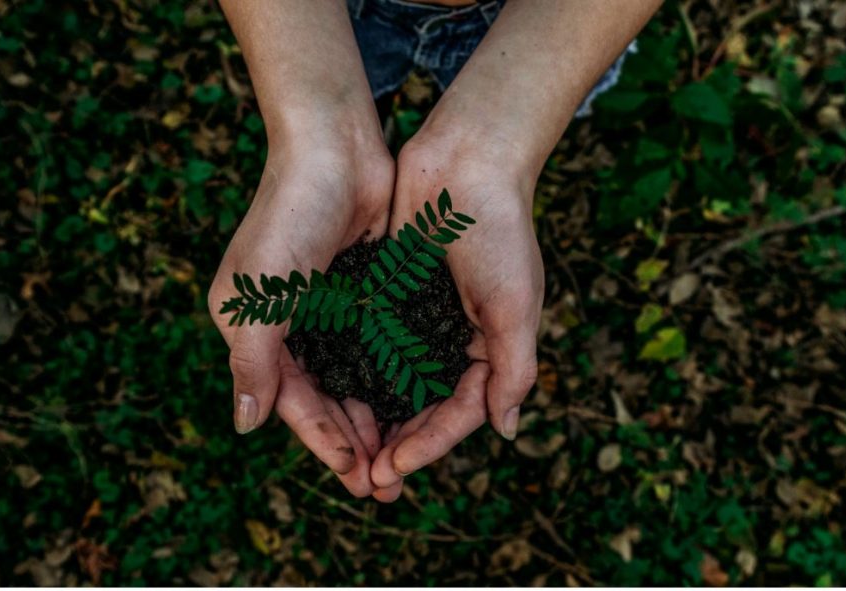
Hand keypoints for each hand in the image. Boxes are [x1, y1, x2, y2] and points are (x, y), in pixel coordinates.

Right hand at [208, 138, 393, 497]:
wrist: (335, 146)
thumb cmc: (289, 215)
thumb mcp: (260, 295)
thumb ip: (252, 362)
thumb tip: (245, 426)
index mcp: (253, 328)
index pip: (290, 400)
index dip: (322, 440)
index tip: (356, 476)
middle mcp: (288, 324)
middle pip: (323, 397)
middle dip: (353, 441)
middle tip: (386, 484)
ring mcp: (327, 308)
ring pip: (353, 378)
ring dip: (375, 417)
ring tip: (404, 456)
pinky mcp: (362, 291)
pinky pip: (377, 347)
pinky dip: (392, 377)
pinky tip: (415, 404)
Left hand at [368, 132, 542, 499]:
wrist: (466, 160)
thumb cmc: (499, 231)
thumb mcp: (515, 305)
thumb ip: (513, 369)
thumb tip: (505, 431)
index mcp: (488, 348)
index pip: (458, 412)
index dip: (428, 445)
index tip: (394, 468)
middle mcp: (451, 339)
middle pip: (421, 407)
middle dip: (396, 444)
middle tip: (366, 480)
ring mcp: (418, 318)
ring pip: (390, 382)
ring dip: (371, 418)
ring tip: (346, 453)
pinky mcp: (388, 294)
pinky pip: (369, 343)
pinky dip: (354, 371)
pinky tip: (330, 395)